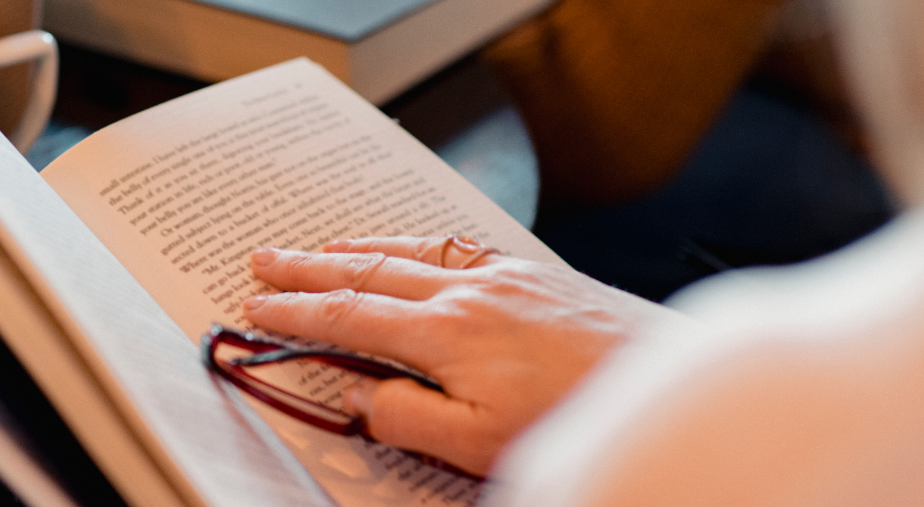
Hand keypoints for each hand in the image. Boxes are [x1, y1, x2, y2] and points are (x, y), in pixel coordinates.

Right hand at [241, 236, 683, 473]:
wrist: (664, 380)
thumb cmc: (576, 417)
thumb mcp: (480, 443)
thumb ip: (407, 417)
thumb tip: (359, 394)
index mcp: (447, 332)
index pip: (349, 317)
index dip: (296, 312)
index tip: (258, 307)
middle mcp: (469, 290)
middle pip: (369, 271)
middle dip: (309, 266)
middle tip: (264, 258)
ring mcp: (505, 275)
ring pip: (411, 251)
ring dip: (355, 248)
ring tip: (318, 246)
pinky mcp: (536, 272)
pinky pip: (455, 245)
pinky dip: (413, 243)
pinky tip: (408, 247)